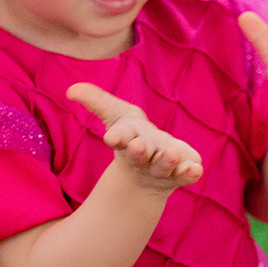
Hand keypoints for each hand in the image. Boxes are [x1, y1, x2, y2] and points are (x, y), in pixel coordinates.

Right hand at [67, 82, 203, 192]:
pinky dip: (189, 173)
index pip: (119, 138)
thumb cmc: (132, 136)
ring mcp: (161, 166)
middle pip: (139, 154)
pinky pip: (185, 174)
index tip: (111, 138)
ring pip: (163, 166)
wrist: (145, 176)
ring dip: (166, 161)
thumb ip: (96, 101)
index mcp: (127, 140)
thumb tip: (71, 89)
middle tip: (138, 147)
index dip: (116, 138)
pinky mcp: (179, 173)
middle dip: (138, 151)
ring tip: (171, 155)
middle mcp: (143, 155)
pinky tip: (196, 169)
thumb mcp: (115, 115)